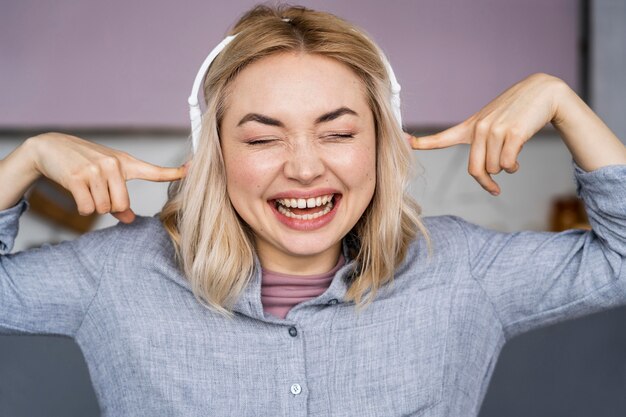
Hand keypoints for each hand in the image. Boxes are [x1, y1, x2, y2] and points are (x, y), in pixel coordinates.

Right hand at [29, 132, 187, 222]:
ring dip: (93, 206)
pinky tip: (76, 191)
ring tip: (85, 188)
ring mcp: (96, 169)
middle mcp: (114, 164)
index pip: (155, 171)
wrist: (50, 148)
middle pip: (122, 205)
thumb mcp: (106, 177)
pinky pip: (87, 208)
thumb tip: (130, 219)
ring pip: (104, 208)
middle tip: (97, 192)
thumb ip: (120, 198)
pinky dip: (81, 207)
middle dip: (110, 207)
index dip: (175, 172)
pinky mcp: (78, 177)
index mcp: (126, 163)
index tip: (192, 169)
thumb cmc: (84, 164)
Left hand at [407, 73, 564, 194]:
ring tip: (513, 156)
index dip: (422, 143)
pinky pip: (508, 163)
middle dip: (486, 182)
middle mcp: (478, 128)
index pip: (442, 138)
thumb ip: (483, 146)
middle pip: (475, 169)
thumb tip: (488, 173)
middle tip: (494, 189)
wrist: (543, 93)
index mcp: (470, 127)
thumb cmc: (516, 112)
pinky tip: (519, 157)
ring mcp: (494, 129)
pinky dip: (514, 166)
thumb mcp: (493, 124)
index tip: (404, 141)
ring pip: (495, 168)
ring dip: (506, 169)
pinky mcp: (512, 133)